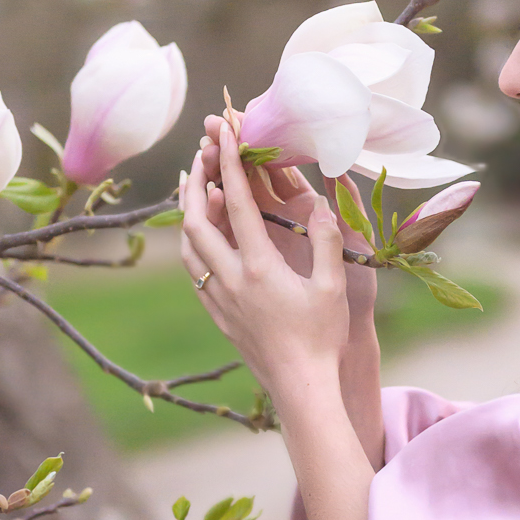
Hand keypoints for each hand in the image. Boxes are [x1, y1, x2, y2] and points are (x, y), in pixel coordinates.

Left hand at [181, 122, 348, 404]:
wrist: (300, 386)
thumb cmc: (322, 337)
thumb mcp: (332, 285)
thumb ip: (324, 241)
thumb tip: (320, 203)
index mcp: (260, 267)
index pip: (239, 203)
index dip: (230, 163)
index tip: (224, 133)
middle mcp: (231, 279)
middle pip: (197, 221)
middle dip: (195, 183)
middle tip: (199, 155)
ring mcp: (219, 298)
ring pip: (188, 247)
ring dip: (187, 212)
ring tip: (191, 188)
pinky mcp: (217, 314)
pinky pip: (193, 270)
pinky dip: (191, 243)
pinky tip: (198, 236)